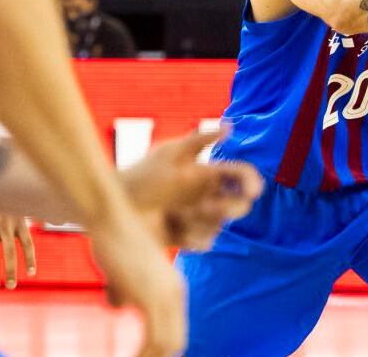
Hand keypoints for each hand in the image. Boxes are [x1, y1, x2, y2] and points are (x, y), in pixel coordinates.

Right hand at [0, 206, 36, 289]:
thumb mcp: (15, 202)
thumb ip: (29, 214)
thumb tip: (57, 219)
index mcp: (18, 221)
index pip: (27, 243)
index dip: (29, 259)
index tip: (31, 273)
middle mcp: (5, 225)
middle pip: (10, 252)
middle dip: (11, 271)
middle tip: (11, 286)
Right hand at [91, 210, 186, 356]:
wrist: (110, 217)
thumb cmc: (112, 238)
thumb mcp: (123, 270)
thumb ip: (127, 291)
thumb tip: (120, 307)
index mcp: (173, 286)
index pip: (176, 332)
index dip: (161, 350)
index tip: (143, 355)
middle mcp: (175, 292)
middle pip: (176, 343)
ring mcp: (165, 295)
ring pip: (167, 346)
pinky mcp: (151, 298)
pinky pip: (153, 342)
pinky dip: (142, 356)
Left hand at [121, 127, 263, 250]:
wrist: (114, 206)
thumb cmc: (142, 175)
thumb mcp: (170, 153)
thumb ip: (201, 139)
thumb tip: (230, 126)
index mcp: (208, 173)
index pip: (242, 176)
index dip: (252, 182)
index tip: (253, 191)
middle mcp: (209, 196)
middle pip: (239, 205)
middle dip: (227, 207)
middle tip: (204, 206)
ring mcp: (200, 218)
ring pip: (220, 225)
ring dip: (200, 221)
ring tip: (173, 215)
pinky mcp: (189, 238)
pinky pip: (206, 241)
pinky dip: (191, 236)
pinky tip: (171, 228)